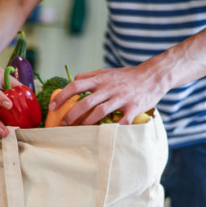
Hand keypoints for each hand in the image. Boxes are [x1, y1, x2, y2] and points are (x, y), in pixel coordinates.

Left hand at [49, 63, 167, 124]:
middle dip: (72, 115)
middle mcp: (109, 88)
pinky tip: (105, 135)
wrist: (153, 76)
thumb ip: (91, 76)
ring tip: (79, 130)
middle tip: (63, 124)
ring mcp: (121, 98)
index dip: (62, 96)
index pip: (75, 85)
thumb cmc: (128, 76)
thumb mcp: (108, 72)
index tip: (52, 107)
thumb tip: (73, 79)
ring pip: (100, 111)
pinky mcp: (133, 107)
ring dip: (87, 123)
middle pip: (85, 102)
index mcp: (101, 79)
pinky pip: (122, 120)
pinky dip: (113, 128)